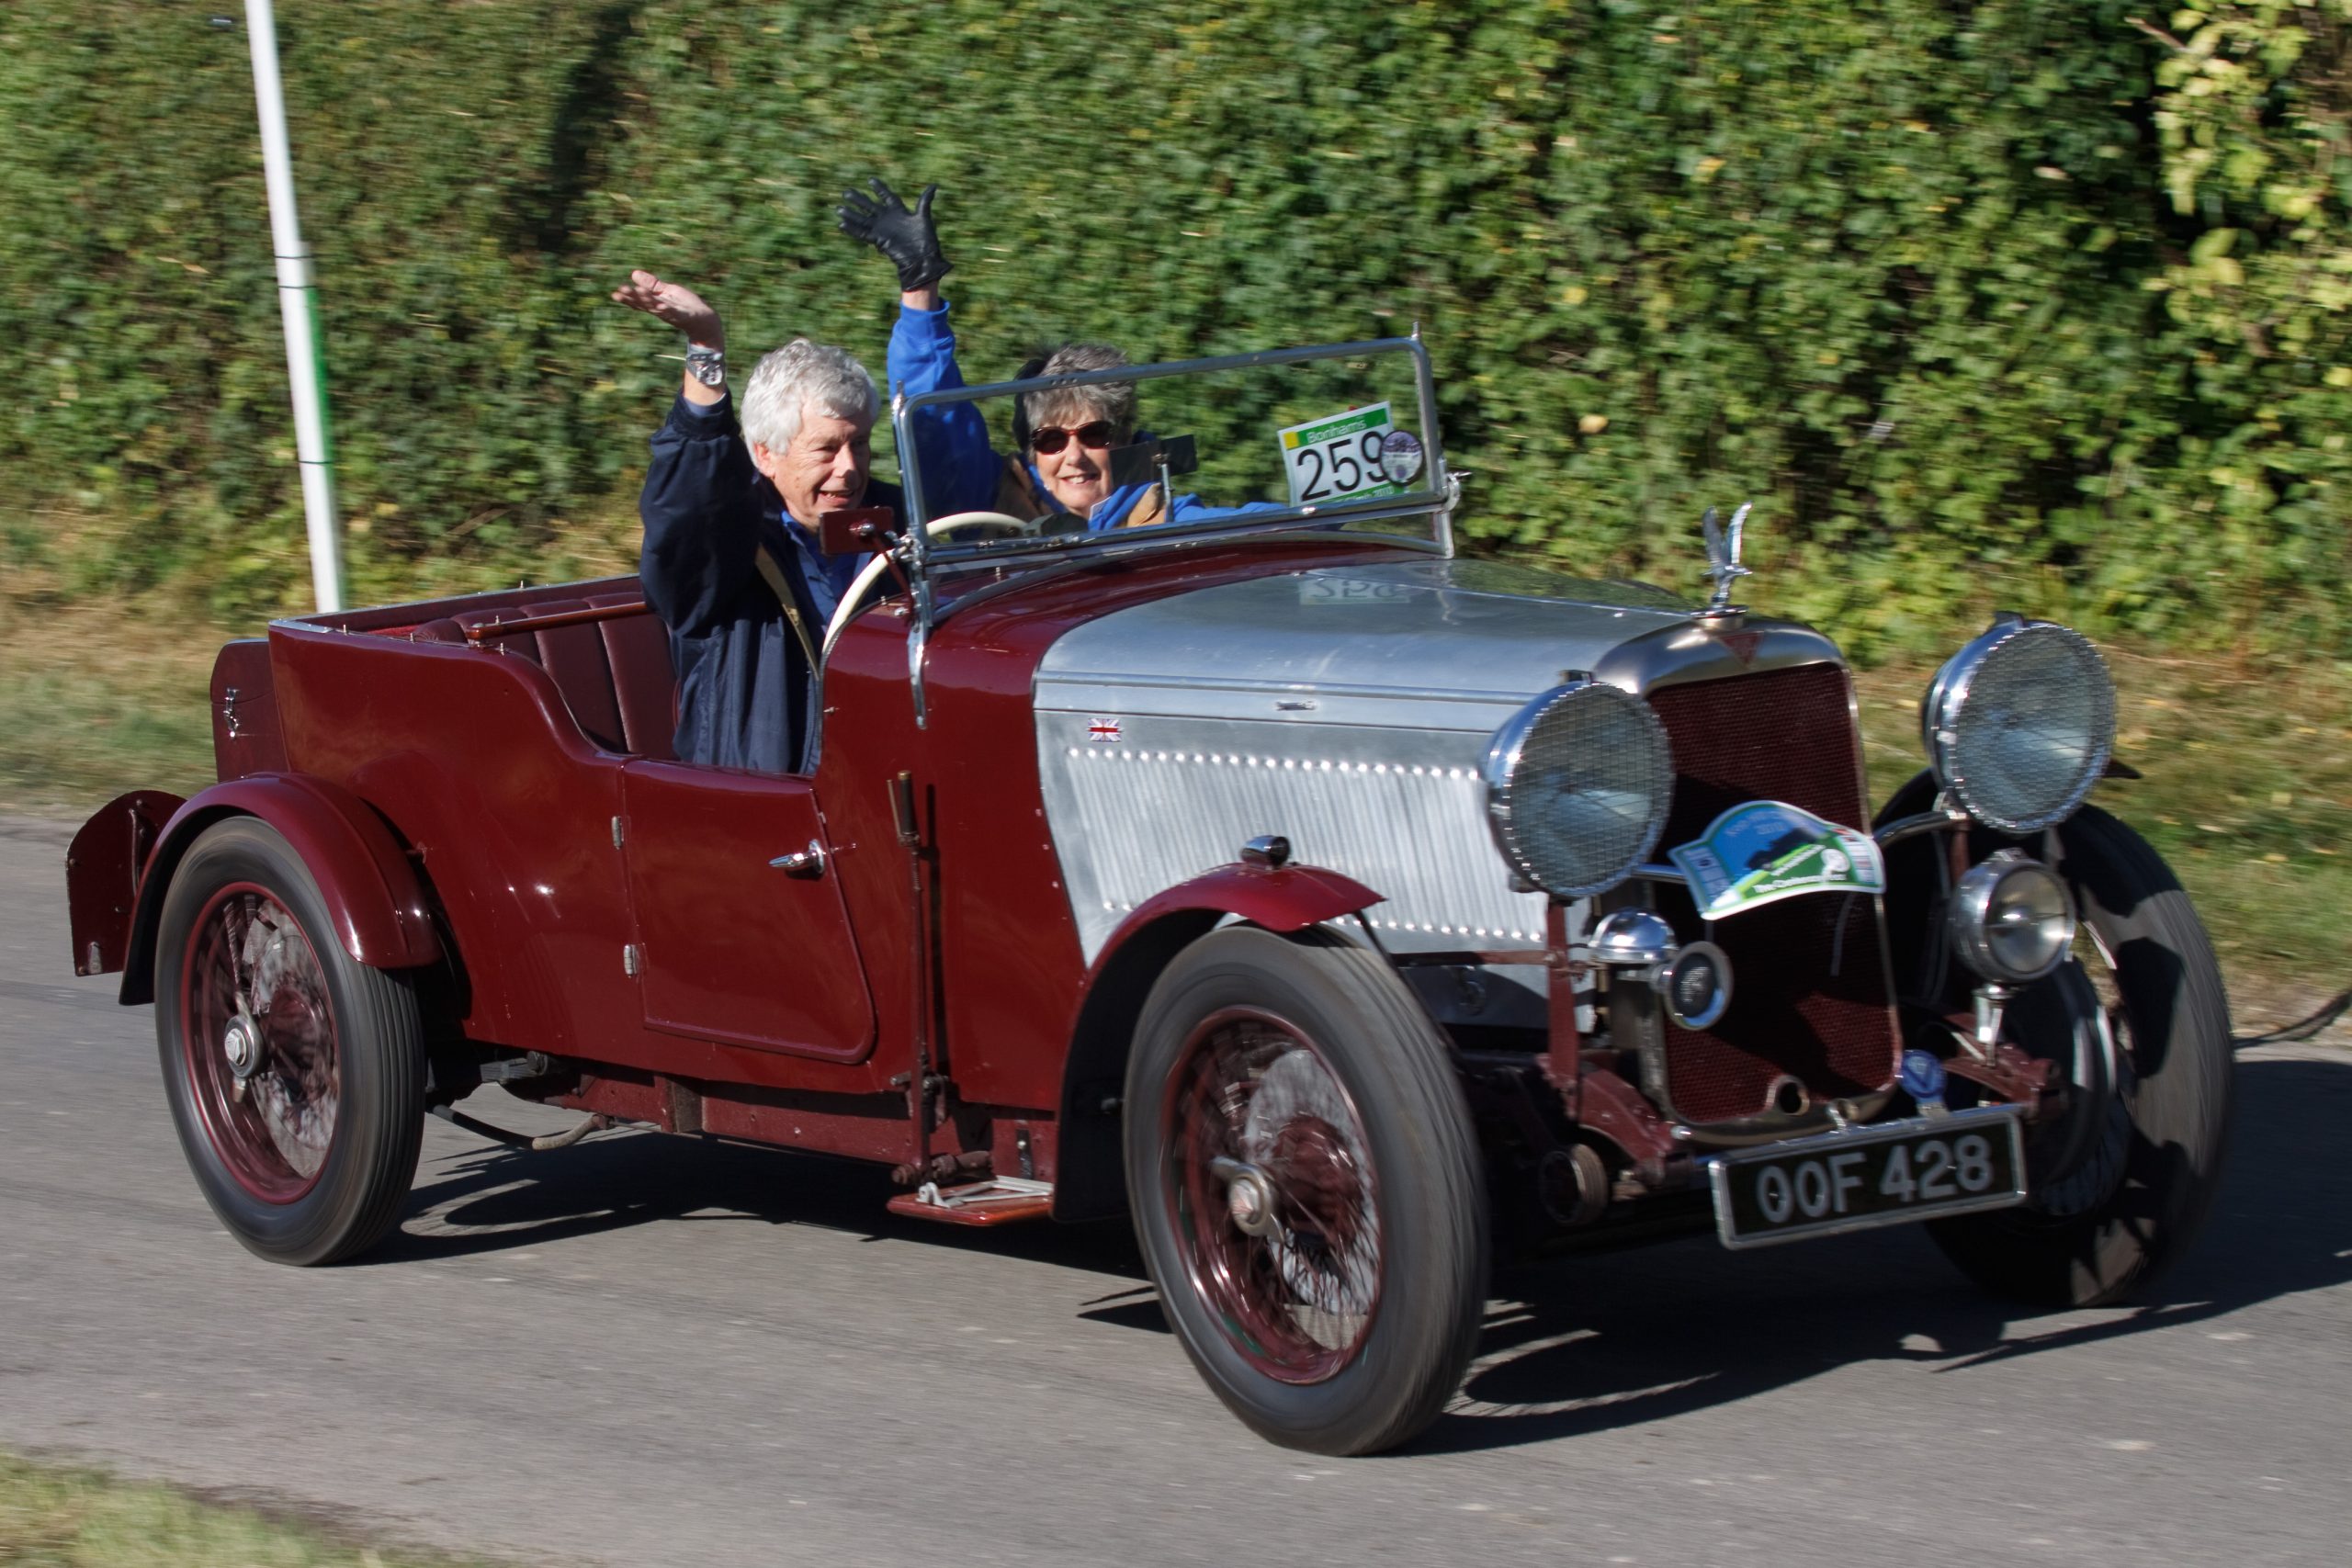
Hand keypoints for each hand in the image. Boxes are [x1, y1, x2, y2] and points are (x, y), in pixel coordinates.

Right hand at [610, 270, 723, 348]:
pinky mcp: (683, 315)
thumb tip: (634, 273)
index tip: (614, 294)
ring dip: (646, 299)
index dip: (627, 298)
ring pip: (656, 306)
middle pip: (644, 303)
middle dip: (632, 297)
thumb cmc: (685, 306)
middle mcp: (661, 310)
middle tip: (619, 291)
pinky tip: (660, 304)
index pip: (639, 301)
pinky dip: (667, 308)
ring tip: (636, 291)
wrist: (704, 319)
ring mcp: (671, 313)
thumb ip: (652, 285)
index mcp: (656, 303)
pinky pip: (673, 311)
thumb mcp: (667, 291)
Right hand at [836, 178, 951, 292]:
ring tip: (839, 208)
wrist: (922, 259)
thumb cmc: (926, 240)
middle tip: (846, 192)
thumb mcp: (924, 217)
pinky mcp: (879, 240)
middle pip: (870, 206)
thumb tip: (933, 185)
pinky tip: (842, 225)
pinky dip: (853, 230)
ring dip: (851, 214)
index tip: (870, 180)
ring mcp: (883, 230)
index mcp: (899, 212)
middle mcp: (888, 219)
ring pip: (863, 219)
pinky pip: (864, 234)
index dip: (879, 189)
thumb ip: (924, 201)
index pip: (887, 196)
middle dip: (859, 199)